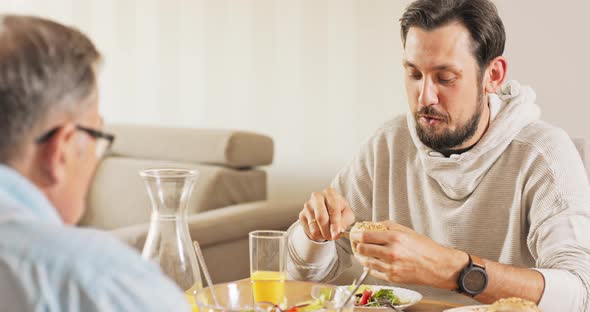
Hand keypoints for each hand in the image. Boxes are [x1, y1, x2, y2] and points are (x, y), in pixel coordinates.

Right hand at [299, 188, 354, 241]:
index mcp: (330, 193)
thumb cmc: (338, 210)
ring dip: (322, 234)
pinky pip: (309, 231)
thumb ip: (346, 220)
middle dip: (327, 231)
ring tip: (328, 232)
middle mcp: (317, 197)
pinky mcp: (302, 215)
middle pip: (321, 217)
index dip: (335, 224)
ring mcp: (308, 206)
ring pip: (314, 227)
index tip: (336, 234)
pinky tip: (321, 230)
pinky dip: (316, 235)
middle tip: (332, 237)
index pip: (333, 210)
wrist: (326, 209)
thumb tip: (340, 230)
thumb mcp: (347, 213)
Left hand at [350, 221, 468, 289]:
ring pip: (366, 262)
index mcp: (394, 238)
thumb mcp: (407, 231)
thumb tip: (372, 225)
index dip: (355, 235)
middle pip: (362, 249)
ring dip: (362, 257)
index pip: (365, 236)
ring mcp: (391, 267)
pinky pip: (374, 272)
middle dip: (356, 245)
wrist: (438, 266)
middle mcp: (391, 253)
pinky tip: (373, 262)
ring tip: (363, 252)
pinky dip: (371, 266)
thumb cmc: (425, 248)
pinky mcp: (392, 277)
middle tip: (356, 243)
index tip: (354, 234)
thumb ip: (387, 227)